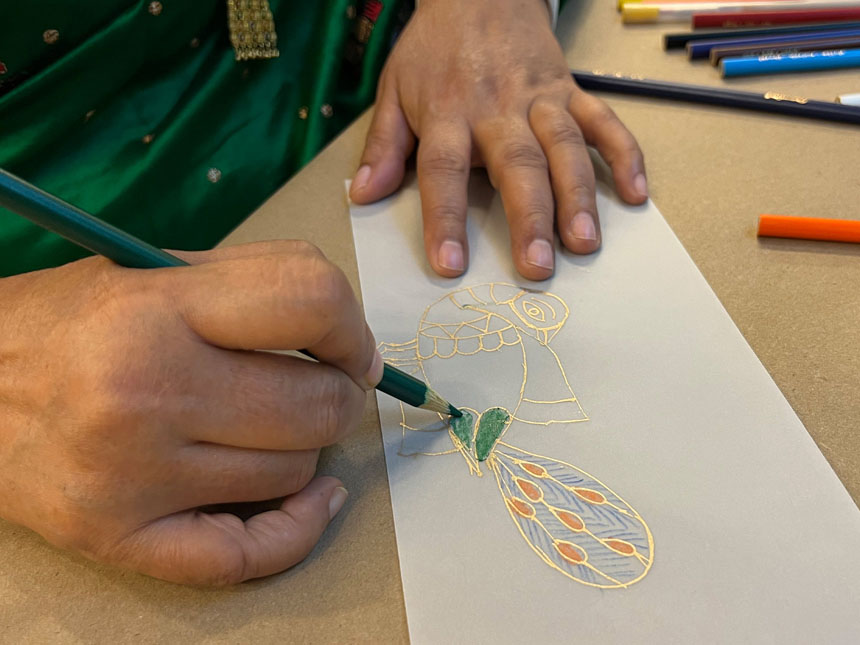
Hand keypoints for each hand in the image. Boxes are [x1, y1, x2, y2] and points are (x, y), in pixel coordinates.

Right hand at [0, 241, 381, 584]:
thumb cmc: (67, 323)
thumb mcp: (152, 273)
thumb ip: (256, 283)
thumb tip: (352, 337)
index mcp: (156, 309)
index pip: (310, 302)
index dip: (352, 328)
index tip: (349, 347)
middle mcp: (144, 393)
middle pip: (317, 405)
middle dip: (335, 395)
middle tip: (315, 386)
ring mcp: (131, 476)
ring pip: (293, 472)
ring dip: (301, 448)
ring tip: (265, 426)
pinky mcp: (118, 537)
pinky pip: (246, 555)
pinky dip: (298, 529)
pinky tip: (313, 499)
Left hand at [350, 0, 646, 279]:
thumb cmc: (435, 49)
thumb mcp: (394, 90)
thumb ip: (383, 145)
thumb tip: (364, 195)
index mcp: (448, 113)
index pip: (443, 170)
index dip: (446, 218)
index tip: (450, 264)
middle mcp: (498, 108)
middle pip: (516, 165)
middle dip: (529, 217)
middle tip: (537, 267)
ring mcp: (540, 99)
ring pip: (565, 148)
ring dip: (578, 196)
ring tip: (585, 242)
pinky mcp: (571, 91)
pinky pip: (604, 122)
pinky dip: (624, 155)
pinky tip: (637, 194)